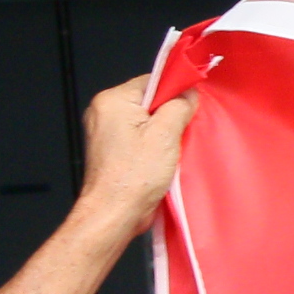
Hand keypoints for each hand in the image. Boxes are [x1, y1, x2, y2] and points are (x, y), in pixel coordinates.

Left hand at [78, 73, 197, 239]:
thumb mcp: (166, 135)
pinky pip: (138, 136)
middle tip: (180, 134)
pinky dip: (152, 144)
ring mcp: (104, 131)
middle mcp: (103, 112)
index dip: (175, 92)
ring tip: (169, 151)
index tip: (190, 108)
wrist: (114, 213)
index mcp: (112, 101)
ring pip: (145, 120)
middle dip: (169, 115)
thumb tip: (188, 93)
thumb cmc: (134, 178)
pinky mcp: (111, 149)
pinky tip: (161, 159)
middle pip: (148, 100)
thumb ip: (179, 106)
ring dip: (163, 133)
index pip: (152, 81)